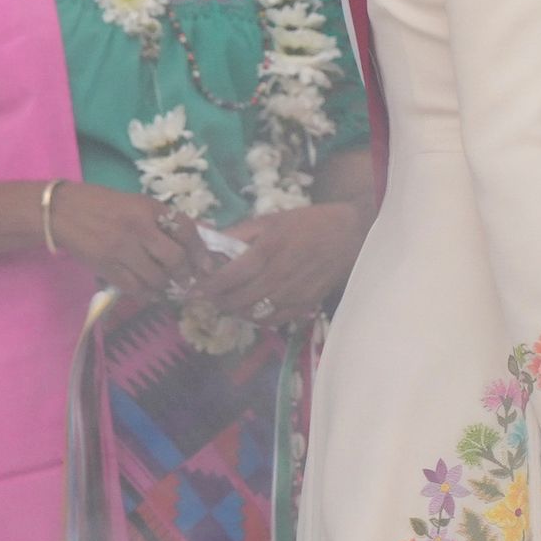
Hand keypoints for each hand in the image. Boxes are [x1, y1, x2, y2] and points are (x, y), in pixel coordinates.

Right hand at [47, 181, 207, 301]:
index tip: (206, 266)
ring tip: (164, 286)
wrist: (62, 211)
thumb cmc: (102, 204)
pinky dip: (146, 294)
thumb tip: (192, 240)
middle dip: (184, 275)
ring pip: (156, 277)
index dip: (200, 252)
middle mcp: (138, 227)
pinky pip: (134, 287)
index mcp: (148, 208)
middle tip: (185, 281)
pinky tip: (148, 292)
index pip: (186, 229)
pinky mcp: (106, 266)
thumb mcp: (136, 203)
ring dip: (164, 286)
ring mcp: (121, 248)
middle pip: (175, 259)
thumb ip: (161, 220)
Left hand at [187, 200, 365, 329]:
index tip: (192, 289)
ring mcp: (292, 295)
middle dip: (216, 300)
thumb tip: (207, 243)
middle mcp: (278, 276)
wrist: (349, 236)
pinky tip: (250, 307)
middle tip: (206, 296)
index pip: (228, 277)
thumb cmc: (307, 223)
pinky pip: (272, 320)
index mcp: (267, 251)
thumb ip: (238, 233)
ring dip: (234, 310)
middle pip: (236, 300)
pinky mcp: (304, 306)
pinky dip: (256, 317)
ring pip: (252, 313)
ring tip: (226, 301)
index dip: (207, 286)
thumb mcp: (269, 219)